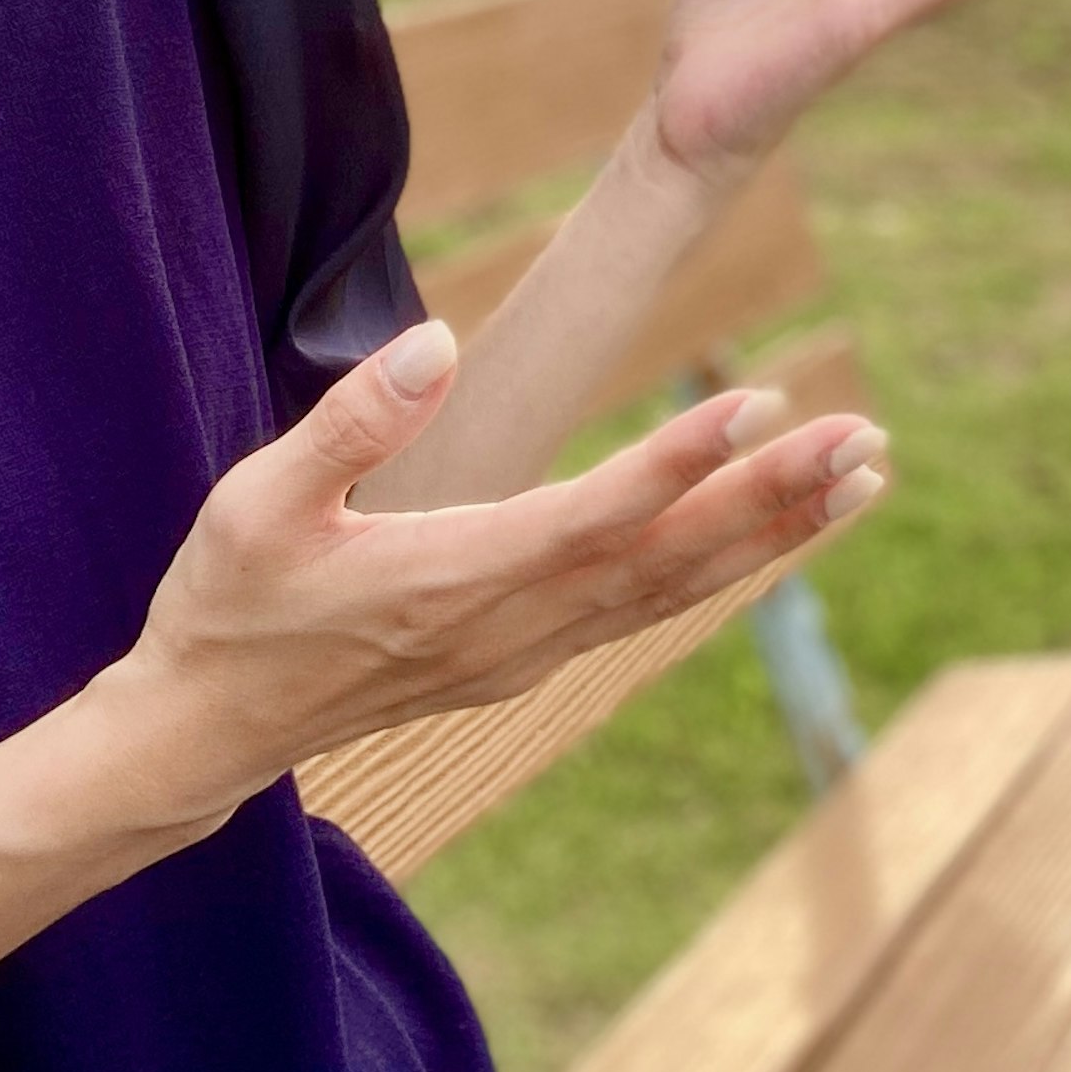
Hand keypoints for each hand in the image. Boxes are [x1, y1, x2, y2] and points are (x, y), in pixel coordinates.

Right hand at [98, 318, 882, 832]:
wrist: (204, 732)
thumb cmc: (225, 603)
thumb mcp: (255, 503)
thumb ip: (350, 421)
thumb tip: (438, 339)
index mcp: (448, 580)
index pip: (593, 516)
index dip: (681, 462)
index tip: (762, 403)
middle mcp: (508, 626)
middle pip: (666, 559)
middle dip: (772, 498)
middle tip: (865, 440)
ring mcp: (523, 652)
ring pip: (672, 589)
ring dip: (770, 533)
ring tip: (862, 476)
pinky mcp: (523, 658)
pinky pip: (644, 609)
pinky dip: (720, 567)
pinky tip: (774, 532)